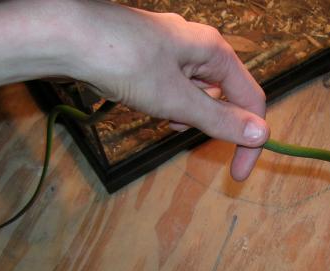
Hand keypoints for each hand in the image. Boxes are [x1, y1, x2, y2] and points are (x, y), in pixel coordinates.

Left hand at [63, 0, 268, 180]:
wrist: (66, 36)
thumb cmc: (126, 64)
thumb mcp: (177, 100)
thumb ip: (220, 119)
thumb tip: (262, 134)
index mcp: (215, 50)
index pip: (251, 100)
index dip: (249, 139)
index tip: (237, 174)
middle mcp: (198, 45)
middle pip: (224, 95)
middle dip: (208, 121)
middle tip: (179, 129)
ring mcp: (172, 49)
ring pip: (195, 93)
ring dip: (184, 113)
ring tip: (157, 112)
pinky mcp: (149, 56)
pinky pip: (171, 87)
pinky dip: (165, 102)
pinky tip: (144, 102)